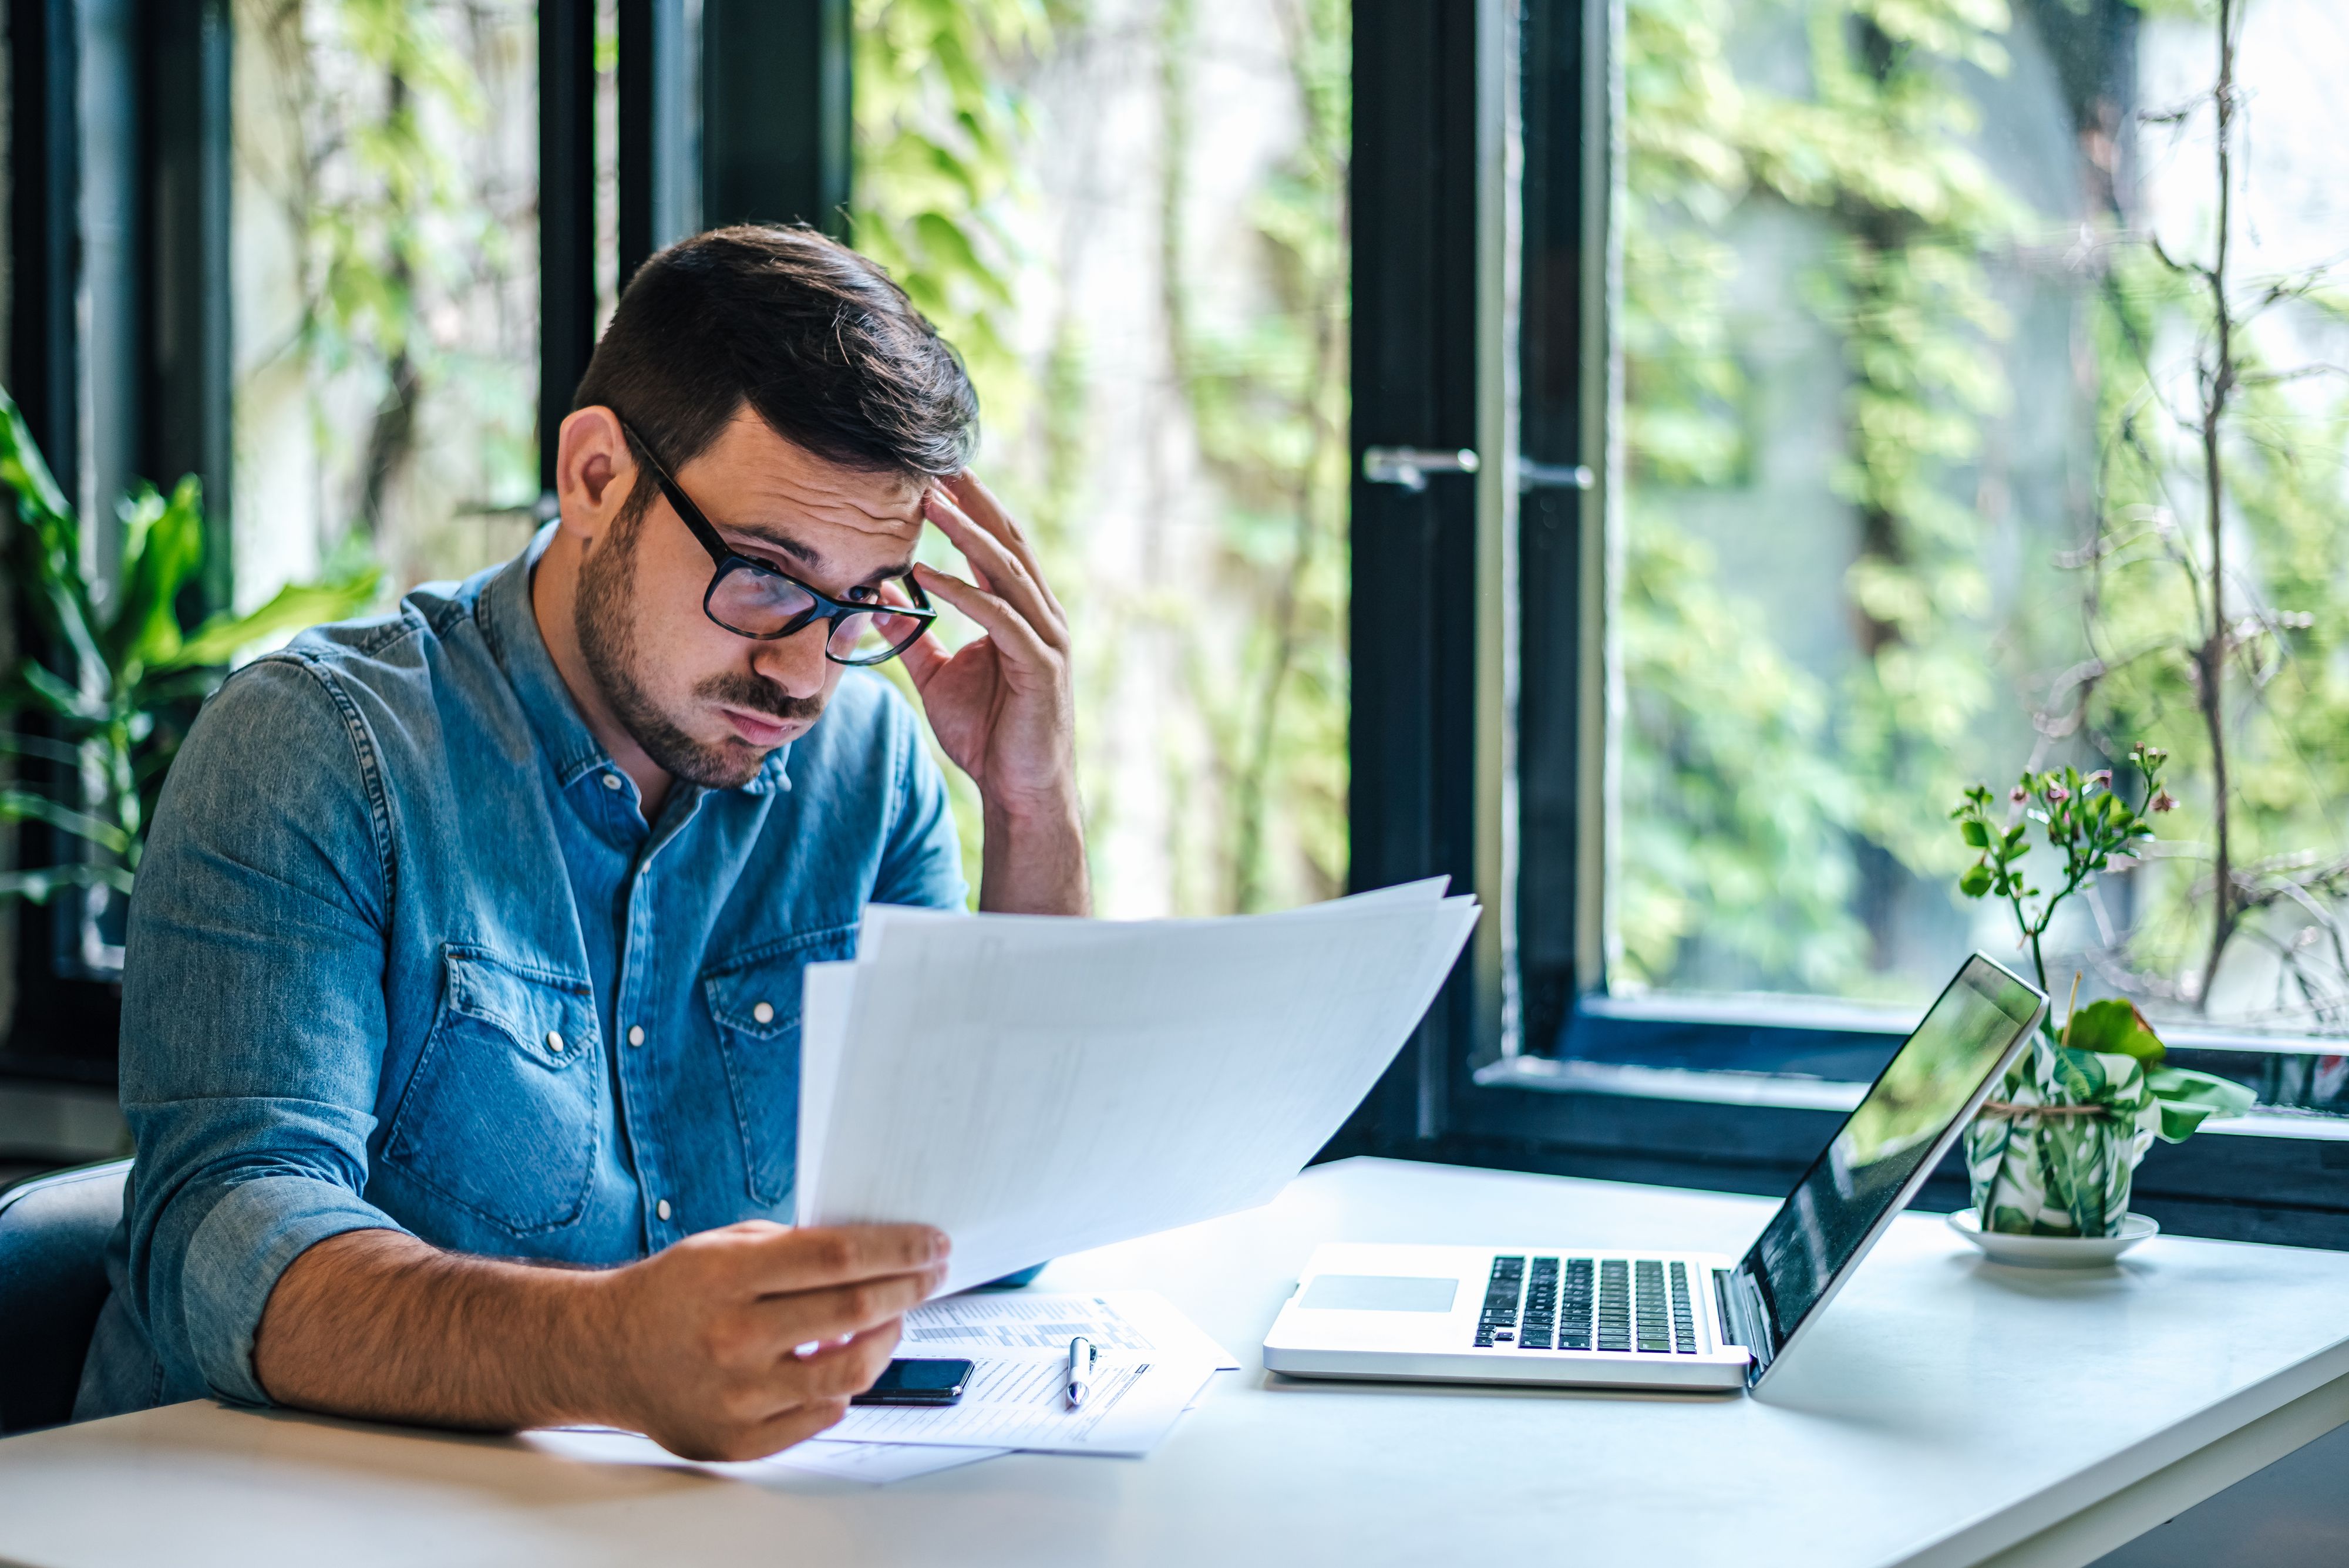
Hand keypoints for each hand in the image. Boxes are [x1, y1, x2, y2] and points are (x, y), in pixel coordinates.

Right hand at [593, 1221, 947, 1460]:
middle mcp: (733, 1337)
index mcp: (727, 1277)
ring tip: (892, 1320)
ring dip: (887, 1341)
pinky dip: (844, 1389)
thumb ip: (793, 1247)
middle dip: (909, 1288)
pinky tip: (844, 1364)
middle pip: (855, 1312)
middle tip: (931, 1275)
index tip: (932, 1245)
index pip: (839, 1257)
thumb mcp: (722, 1246)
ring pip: (850, 1374)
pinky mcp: (737, 1439)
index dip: (898, 1250)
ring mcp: (736, 1395)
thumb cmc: (671, 1294)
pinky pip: (821, 1416)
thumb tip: (876, 1251)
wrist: (604, 1352)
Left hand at [901, 472, 1076, 823]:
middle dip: (972, 502)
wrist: (1019, 792)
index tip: (933, 473)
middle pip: (1007, 542)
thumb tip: (878, 598)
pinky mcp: (1039, 667)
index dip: (969, 507)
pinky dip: (963, 592)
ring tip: (928, 503)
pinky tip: (929, 574)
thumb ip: (915, 637)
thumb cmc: (987, 736)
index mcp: (1022, 613)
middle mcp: (1041, 616)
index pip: (996, 546)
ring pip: (1005, 571)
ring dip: (965, 533)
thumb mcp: (940, 678)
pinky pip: (999, 619)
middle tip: (935, 463)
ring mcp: (1045, 639)